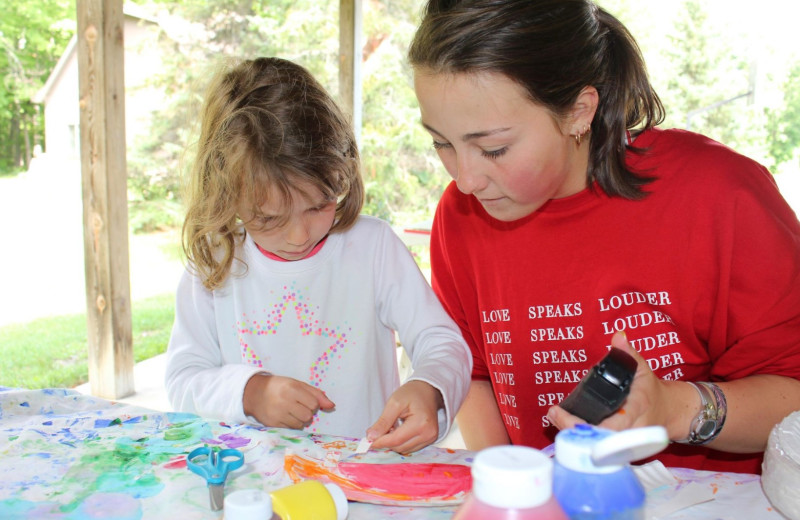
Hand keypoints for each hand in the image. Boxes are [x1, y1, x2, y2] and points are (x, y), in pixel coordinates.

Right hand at [243, 374, 334, 429]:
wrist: (255, 393)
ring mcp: (278, 413)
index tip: (305, 400)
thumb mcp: (298, 385)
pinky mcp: (273, 424)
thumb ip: (316, 394)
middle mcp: (284, 401)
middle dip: (306, 412)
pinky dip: (291, 424)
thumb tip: (332, 406)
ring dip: (299, 420)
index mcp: (292, 388)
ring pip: (300, 424)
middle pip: (308, 416)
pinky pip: (291, 429)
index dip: (312, 403)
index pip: (314, 404)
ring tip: (291, 411)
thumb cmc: (281, 387)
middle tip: (298, 406)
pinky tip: (285, 416)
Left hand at [367, 380, 443, 453]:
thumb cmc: (411, 393)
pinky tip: (399, 430)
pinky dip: (401, 442)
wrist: (427, 390)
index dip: (380, 442)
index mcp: (421, 423)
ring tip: (391, 427)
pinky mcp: (430, 439)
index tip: (367, 441)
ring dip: (394, 442)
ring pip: (405, 449)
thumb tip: (371, 437)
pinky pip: (411, 447)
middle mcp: (429, 434)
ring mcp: (431, 438)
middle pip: (400, 447)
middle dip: (386, 441)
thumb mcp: (394, 403)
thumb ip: (383, 421)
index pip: (396, 440)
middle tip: (378, 430)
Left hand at [547, 330, 673, 433]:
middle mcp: (632, 430)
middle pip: (601, 438)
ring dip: (573, 434)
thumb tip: (618, 337)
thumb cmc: (651, 390)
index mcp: (638, 409)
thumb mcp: (643, 369)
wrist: (667, 412)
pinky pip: (596, 445)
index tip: (573, 418)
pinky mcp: (618, 446)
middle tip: (554, 413)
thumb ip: (629, 354)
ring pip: (597, 445)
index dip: (595, 426)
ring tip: (554, 417)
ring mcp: (625, 442)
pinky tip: (562, 425)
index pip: (617, 424)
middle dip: (575, 430)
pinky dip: (579, 437)